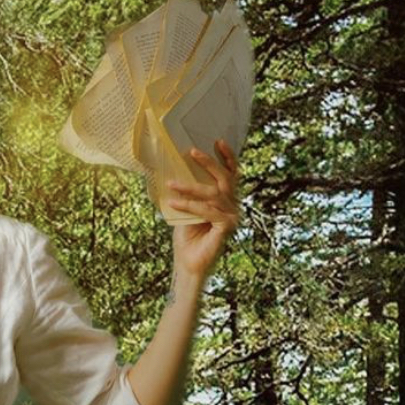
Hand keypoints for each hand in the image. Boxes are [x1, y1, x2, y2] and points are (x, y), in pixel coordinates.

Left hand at [168, 139, 241, 286]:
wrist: (187, 263)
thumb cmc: (187, 237)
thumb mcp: (186, 208)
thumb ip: (190, 192)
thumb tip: (177, 170)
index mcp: (226, 200)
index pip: (231, 174)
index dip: (227, 157)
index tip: (217, 141)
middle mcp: (232, 206)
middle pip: (225, 179)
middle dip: (208, 164)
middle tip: (192, 152)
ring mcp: (232, 216)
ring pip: (212, 194)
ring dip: (189, 187)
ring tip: (171, 184)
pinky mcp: (226, 227)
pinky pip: (207, 210)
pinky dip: (189, 205)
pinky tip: (173, 202)